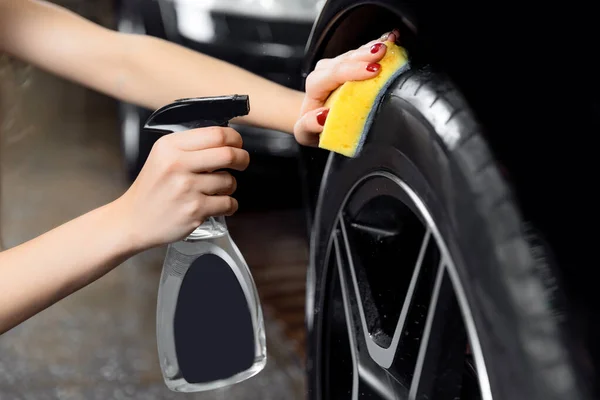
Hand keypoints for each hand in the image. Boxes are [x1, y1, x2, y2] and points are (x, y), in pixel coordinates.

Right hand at [114, 127, 249, 249]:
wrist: (133, 220)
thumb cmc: (152, 189)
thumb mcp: (162, 156)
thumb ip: (190, 146)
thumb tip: (225, 140)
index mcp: (170, 146)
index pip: (216, 134)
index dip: (234, 138)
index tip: (237, 144)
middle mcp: (177, 164)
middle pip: (228, 154)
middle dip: (242, 158)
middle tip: (242, 162)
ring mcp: (186, 188)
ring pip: (230, 181)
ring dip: (229, 185)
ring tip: (216, 189)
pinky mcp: (195, 210)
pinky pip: (228, 203)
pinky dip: (229, 205)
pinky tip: (218, 204)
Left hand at [293, 29, 399, 146]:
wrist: (315, 120)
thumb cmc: (312, 126)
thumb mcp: (305, 132)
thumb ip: (308, 125)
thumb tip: (322, 116)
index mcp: (314, 87)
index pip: (331, 74)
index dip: (352, 70)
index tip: (372, 71)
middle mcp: (324, 72)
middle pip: (344, 60)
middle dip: (365, 55)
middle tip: (383, 51)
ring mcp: (336, 65)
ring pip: (354, 53)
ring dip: (373, 48)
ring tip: (390, 42)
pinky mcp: (348, 64)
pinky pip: (363, 52)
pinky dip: (377, 45)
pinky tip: (390, 39)